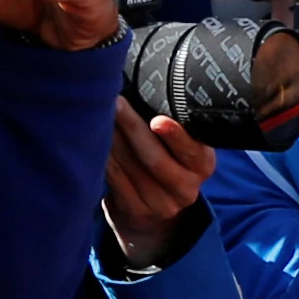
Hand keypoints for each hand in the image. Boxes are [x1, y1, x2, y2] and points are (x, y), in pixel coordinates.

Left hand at [103, 102, 218, 267]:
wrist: (157, 209)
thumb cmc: (168, 160)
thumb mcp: (182, 147)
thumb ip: (174, 126)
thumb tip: (148, 87)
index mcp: (203, 166)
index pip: (192, 151)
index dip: (175, 137)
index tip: (158, 120)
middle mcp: (186, 189)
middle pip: (156, 159)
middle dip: (133, 127)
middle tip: (116, 102)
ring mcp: (161, 204)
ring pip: (130, 167)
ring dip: (113, 139)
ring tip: (100, 115)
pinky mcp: (136, 211)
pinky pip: (115, 179)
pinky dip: (104, 157)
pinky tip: (95, 140)